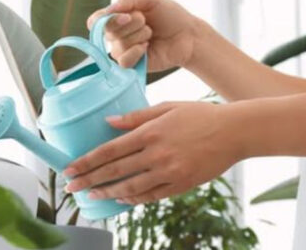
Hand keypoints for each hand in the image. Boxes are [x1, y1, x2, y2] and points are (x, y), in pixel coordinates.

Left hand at [63, 102, 241, 204]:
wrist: (235, 131)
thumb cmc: (200, 115)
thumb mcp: (166, 107)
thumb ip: (135, 117)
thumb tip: (107, 122)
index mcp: (150, 133)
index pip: (109, 150)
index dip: (87, 161)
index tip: (69, 169)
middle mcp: (156, 154)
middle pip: (115, 170)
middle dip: (89, 180)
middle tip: (70, 187)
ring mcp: (170, 171)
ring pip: (131, 187)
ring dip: (108, 192)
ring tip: (92, 194)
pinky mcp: (182, 184)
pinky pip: (153, 195)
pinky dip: (135, 199)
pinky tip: (122, 199)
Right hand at [87, 0, 204, 70]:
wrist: (188, 35)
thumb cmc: (170, 15)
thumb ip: (128, 0)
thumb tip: (108, 11)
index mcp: (118, 17)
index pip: (96, 21)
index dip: (104, 19)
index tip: (125, 15)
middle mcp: (117, 34)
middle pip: (107, 31)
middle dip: (131, 23)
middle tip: (145, 21)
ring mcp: (123, 50)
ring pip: (118, 45)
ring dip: (139, 36)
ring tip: (151, 34)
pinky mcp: (132, 64)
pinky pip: (123, 60)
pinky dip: (136, 52)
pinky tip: (147, 48)